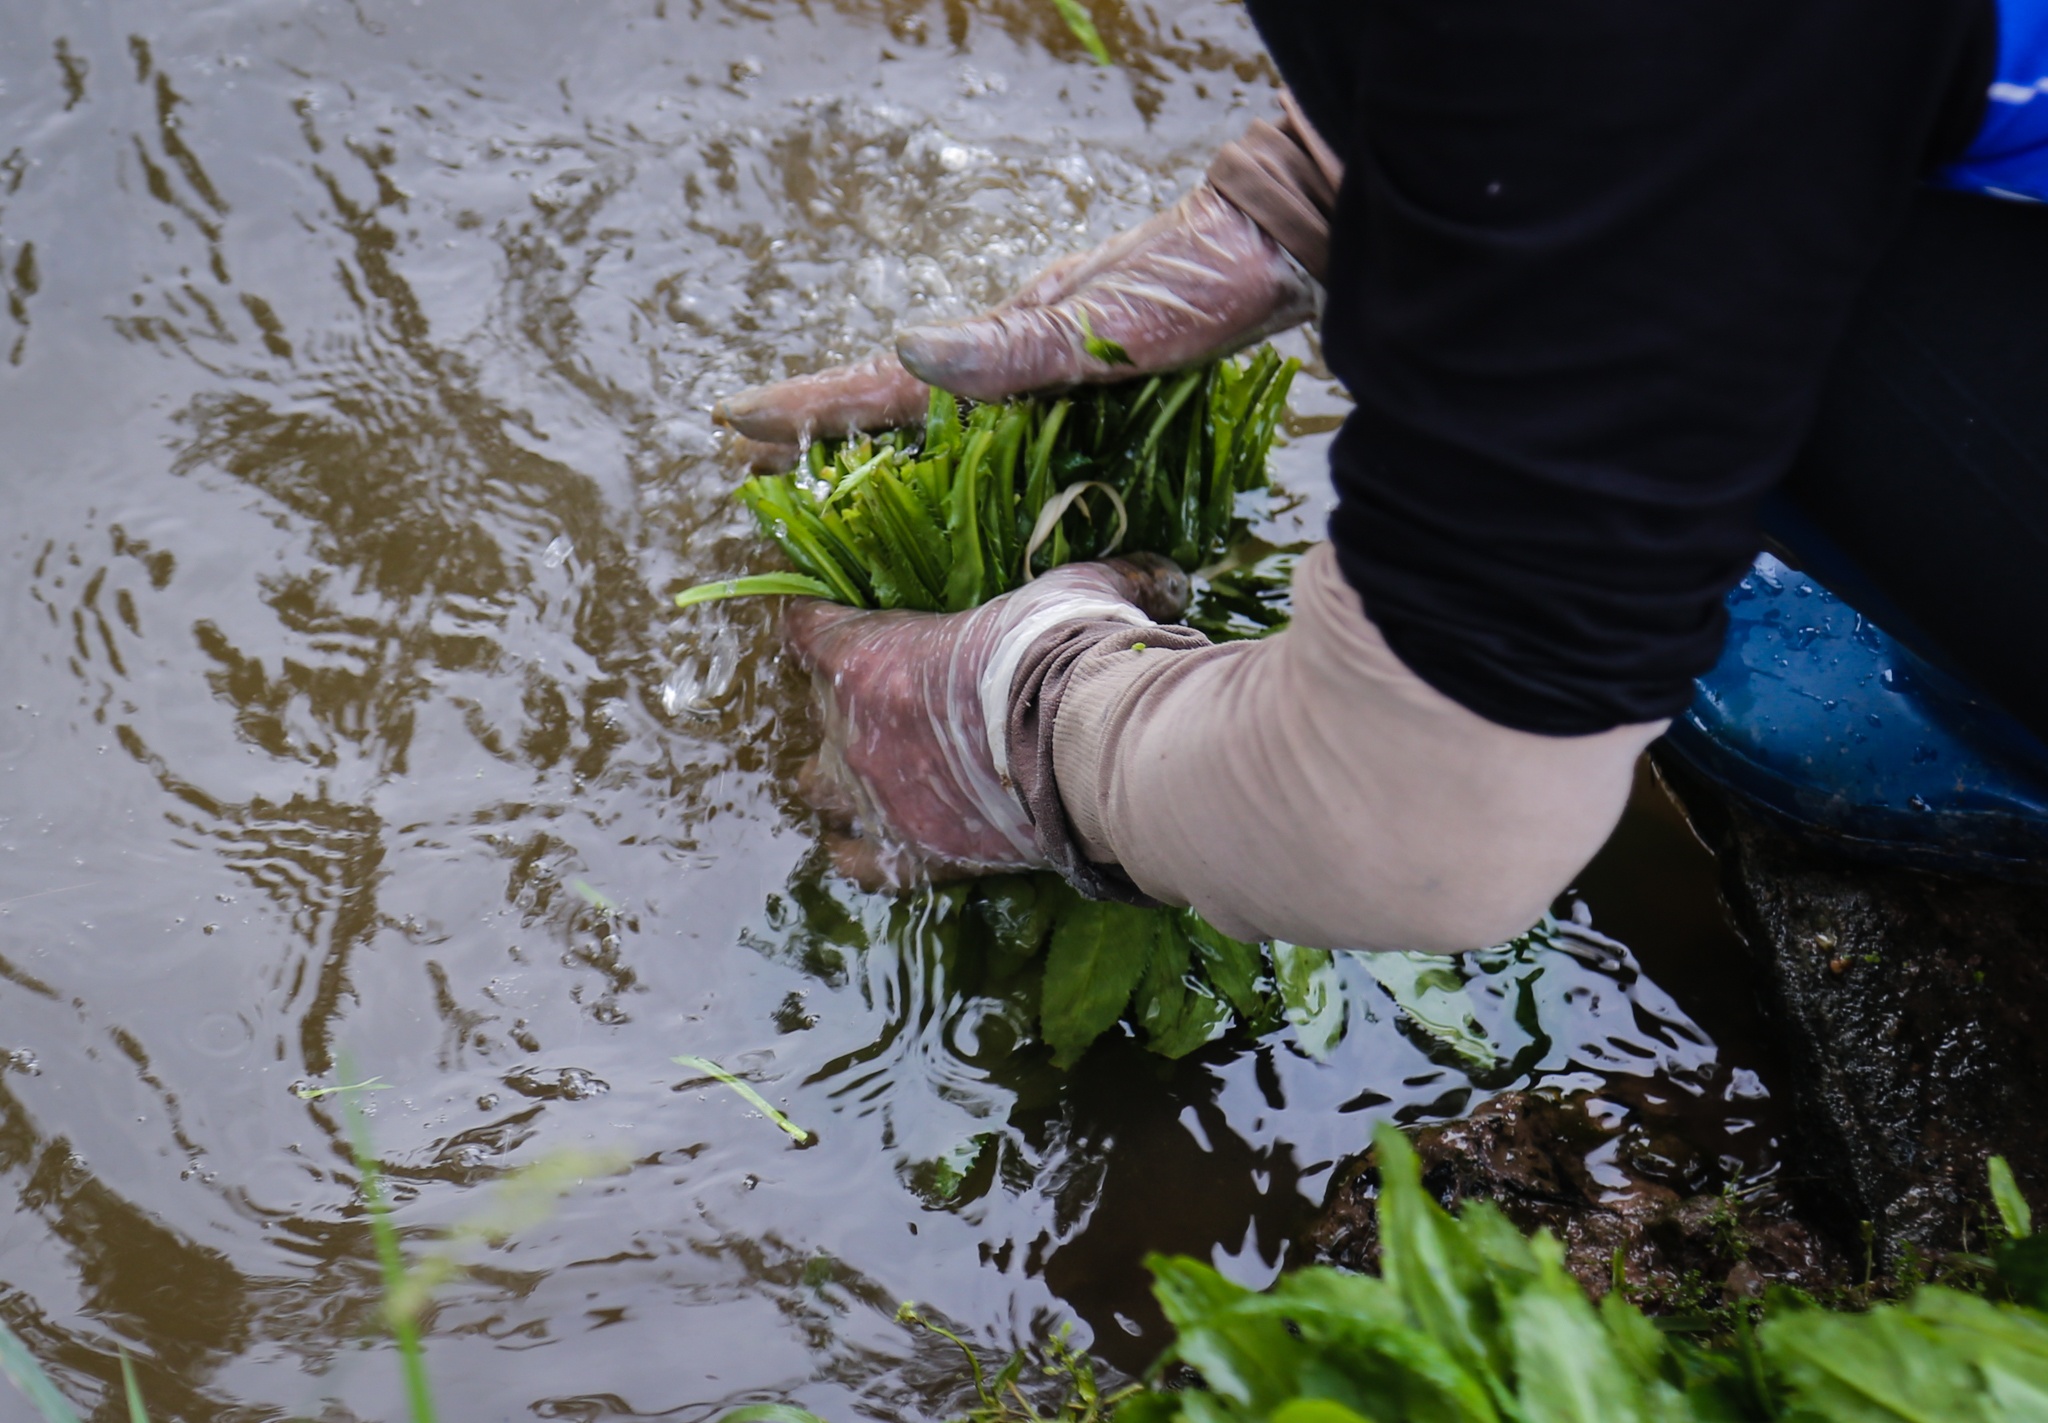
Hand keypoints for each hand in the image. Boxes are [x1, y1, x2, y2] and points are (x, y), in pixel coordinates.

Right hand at [715, 183, 1317, 446]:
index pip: (886, 384)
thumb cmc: (1203, 283)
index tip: (733, 423)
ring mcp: (1047, 358)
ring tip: (821, 467)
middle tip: (749, 460)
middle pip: (897, 399)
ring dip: (876, 438)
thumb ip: (1015, 346)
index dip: (811, 409)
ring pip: (941, 409)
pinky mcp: (1086, 370)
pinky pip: (994, 419)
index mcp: (1007, 342)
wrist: (1279, 244)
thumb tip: (906, 349)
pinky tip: (951, 459)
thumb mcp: (1110, 322)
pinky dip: (949, 442)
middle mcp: (1015, 350)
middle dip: (822, 429)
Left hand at [786, 555, 1190, 887]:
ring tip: (863, 772)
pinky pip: (858, 861)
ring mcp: (880, 799)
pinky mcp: (914, 854)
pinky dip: (860, 850)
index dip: (813, 622)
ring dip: (836, 779)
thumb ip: (1108, 576)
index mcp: (872, 660)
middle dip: (839, 706)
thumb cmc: (1068, 655)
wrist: (1091, 745)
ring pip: (820, 790)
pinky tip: (870, 843)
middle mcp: (857, 733)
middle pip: (815, 714)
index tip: (820, 616)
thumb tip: (1164, 576)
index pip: (808, 631)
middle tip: (877, 698)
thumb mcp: (1080, 593)